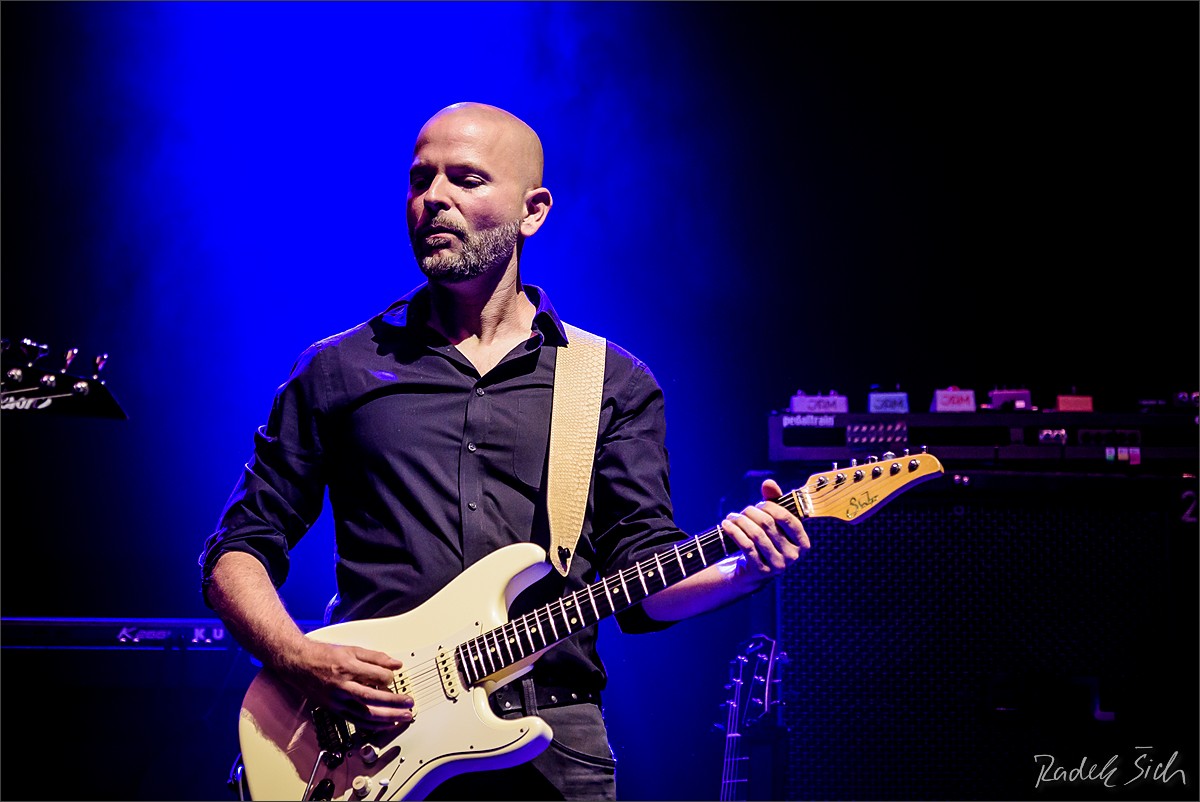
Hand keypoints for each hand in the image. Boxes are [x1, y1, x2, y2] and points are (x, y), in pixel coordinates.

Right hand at [278, 640, 414, 730]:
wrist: (299, 664)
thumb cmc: (324, 656)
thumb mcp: (352, 650)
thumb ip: (376, 657)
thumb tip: (396, 664)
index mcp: (348, 668)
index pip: (377, 677)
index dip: (390, 677)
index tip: (394, 676)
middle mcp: (342, 687)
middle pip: (373, 700)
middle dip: (394, 704)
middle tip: (410, 705)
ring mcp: (338, 701)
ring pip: (365, 715)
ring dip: (387, 718)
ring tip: (402, 718)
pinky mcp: (335, 710)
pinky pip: (356, 721)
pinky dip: (372, 725)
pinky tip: (385, 725)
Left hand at [719, 478, 809, 581]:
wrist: (752, 571)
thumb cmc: (766, 541)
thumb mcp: (773, 522)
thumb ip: (774, 501)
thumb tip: (769, 483)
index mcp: (802, 543)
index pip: (787, 518)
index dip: (770, 507)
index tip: (758, 505)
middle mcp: (793, 556)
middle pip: (768, 524)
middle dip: (751, 513)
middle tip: (742, 512)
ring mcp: (778, 565)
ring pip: (756, 535)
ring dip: (740, 522)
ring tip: (731, 517)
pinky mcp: (761, 571)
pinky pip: (746, 546)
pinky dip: (734, 532)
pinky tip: (726, 525)